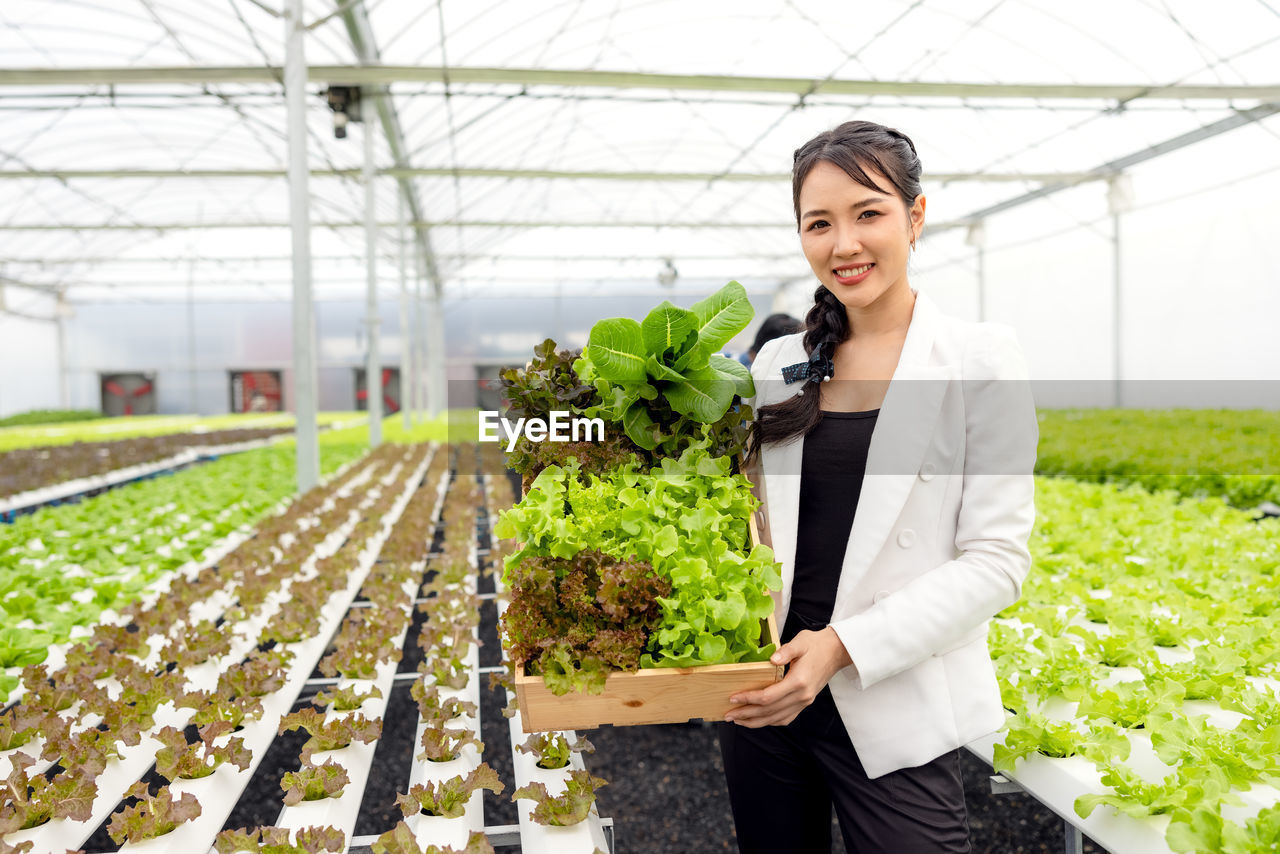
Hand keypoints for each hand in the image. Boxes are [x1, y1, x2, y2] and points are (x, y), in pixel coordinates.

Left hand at [723, 627, 853, 727]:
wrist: (837, 652)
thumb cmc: (816, 644)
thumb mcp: (801, 642)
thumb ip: (786, 651)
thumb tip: (771, 658)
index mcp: (799, 681)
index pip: (769, 696)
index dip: (749, 699)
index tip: (733, 698)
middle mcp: (802, 696)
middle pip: (770, 711)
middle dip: (747, 714)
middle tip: (728, 714)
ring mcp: (804, 702)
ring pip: (776, 719)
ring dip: (756, 722)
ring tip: (738, 720)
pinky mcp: (805, 703)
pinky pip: (785, 718)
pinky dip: (770, 722)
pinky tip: (758, 720)